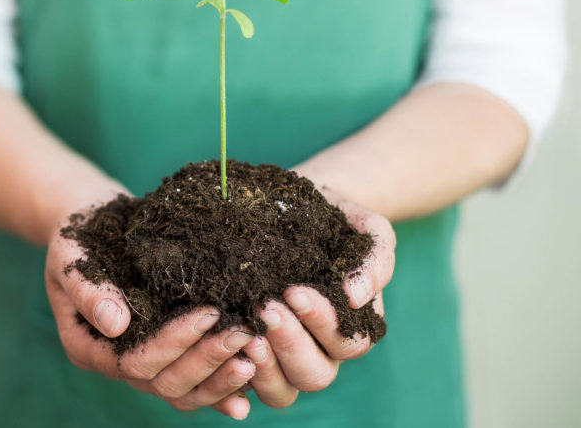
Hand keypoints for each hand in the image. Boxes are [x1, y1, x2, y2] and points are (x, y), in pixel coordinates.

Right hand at [45, 215, 255, 419]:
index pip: (134, 360)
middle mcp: (115, 362)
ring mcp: (142, 361)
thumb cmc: (78, 235)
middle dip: (205, 360)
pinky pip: (193, 383)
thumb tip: (115, 324)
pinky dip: (221, 389)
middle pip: (163, 382)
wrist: (92, 221)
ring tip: (254, 356)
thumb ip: (88, 290)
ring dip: (219, 379)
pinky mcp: (165, 353)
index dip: (173, 344)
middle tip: (243, 332)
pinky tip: (251, 387)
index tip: (209, 314)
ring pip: (182, 390)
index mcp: (88, 346)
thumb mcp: (71, 255)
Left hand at [240, 193, 395, 407]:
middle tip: (266, 308)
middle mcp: (320, 351)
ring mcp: (283, 360)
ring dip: (264, 365)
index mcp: (350, 327)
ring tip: (245, 330)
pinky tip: (223, 345)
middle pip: (315, 375)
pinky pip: (243, 385)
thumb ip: (374, 260)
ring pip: (282, 390)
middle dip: (290, 343)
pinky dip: (233, 376)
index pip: (348, 343)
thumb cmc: (333, 219)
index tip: (294, 290)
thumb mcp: (365, 228)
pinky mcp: (248, 358)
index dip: (322, 322)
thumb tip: (356, 296)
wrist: (289, 205)